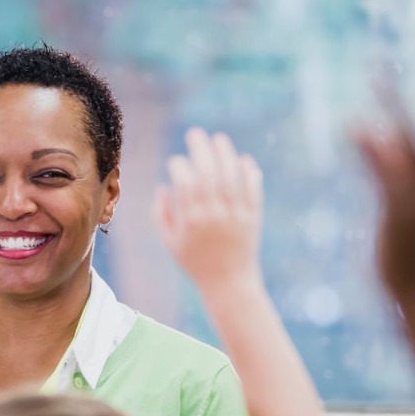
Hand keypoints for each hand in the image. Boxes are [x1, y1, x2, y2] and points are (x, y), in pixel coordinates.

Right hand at [154, 128, 263, 290]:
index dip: (180, 168)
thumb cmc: (195, 262)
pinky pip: (252, 188)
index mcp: (192, 222)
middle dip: (200, 150)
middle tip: (194, 133)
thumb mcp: (171, 243)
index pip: (186, 185)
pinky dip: (248, 171)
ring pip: (231, 177)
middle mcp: (214, 215)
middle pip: (208, 174)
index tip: (176, 161)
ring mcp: (236, 215)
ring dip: (225, 154)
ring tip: (218, 138)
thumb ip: (162, 215)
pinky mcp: (252, 216)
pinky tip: (242, 158)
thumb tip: (163, 187)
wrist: (228, 282)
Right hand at [356, 77, 414, 301]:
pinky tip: (350, 140)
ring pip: (394, 150)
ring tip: (350, 114)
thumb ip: (385, 167)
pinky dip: (366, 154)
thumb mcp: (404, 205)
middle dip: (397, 103)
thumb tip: (367, 132)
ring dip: (373, 131)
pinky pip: (381, 170)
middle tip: (376, 72)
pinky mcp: (396, 205)